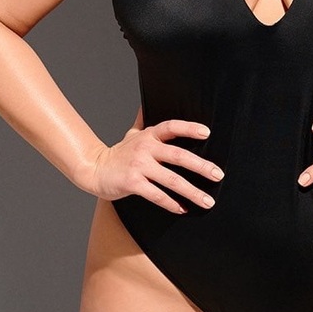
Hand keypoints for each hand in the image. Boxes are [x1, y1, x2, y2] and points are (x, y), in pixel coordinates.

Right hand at [78, 111, 223, 213]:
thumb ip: (144, 120)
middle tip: (218, 175)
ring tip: (207, 201)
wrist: (93, 170)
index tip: (207, 133)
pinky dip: (171, 203)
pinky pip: (157, 195)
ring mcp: (139, 166)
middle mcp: (145, 149)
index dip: (189, 128)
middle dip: (201, 166)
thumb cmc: (119, 153)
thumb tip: (149, 102)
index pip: (171, 127)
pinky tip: (183, 209)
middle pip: (178, 156)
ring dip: (192, 192)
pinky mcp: (132, 183)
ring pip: (172, 180)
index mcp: (149, 136)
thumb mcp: (132, 133)